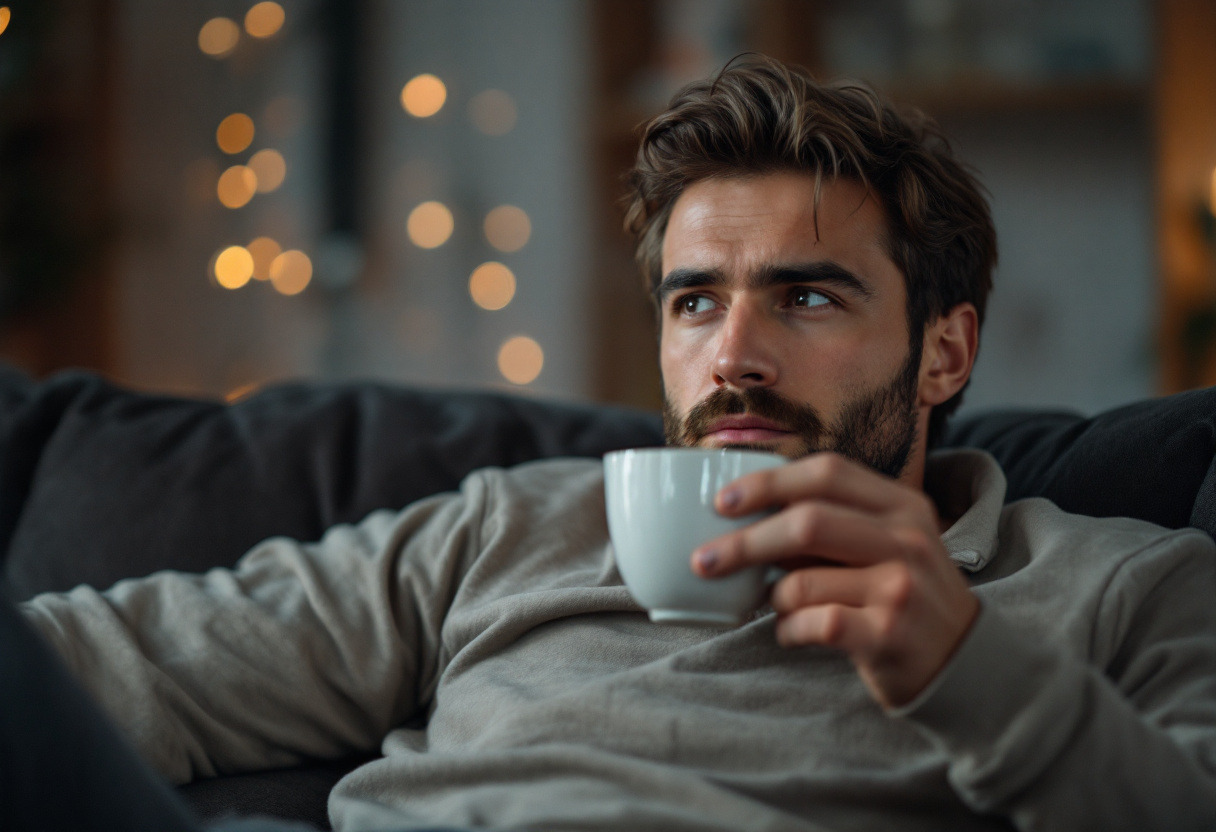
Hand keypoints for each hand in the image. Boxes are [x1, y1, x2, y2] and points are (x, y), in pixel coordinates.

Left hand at [690, 452, 978, 708]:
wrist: (964, 663)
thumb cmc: (902, 596)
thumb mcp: (885, 544)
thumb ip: (831, 522)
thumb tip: (744, 511)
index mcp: (902, 505)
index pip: (827, 472)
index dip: (768, 482)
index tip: (722, 502)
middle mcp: (907, 539)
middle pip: (807, 521)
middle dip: (744, 542)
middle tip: (703, 560)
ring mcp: (901, 588)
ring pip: (802, 582)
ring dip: (772, 599)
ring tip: (778, 608)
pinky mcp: (890, 635)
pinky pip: (813, 624)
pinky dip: (788, 631)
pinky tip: (792, 634)